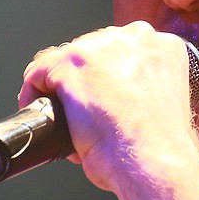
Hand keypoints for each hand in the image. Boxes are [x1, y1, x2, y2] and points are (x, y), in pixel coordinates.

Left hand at [19, 23, 198, 190]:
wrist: (151, 162)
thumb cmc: (160, 150)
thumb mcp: (164, 106)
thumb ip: (145, 91)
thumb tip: (115, 101)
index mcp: (165, 47)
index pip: (120, 53)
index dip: (106, 81)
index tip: (102, 103)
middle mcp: (136, 37)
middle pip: (91, 52)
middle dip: (82, 83)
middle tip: (82, 117)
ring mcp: (101, 46)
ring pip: (63, 62)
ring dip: (59, 90)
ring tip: (64, 122)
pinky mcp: (71, 61)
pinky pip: (37, 74)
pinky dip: (33, 97)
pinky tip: (44, 121)